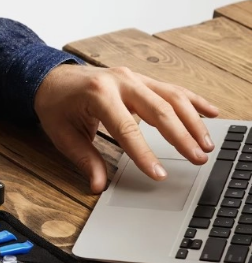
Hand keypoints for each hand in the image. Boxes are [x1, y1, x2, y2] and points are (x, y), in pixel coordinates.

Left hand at [34, 64, 218, 193]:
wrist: (51, 77)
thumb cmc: (56, 105)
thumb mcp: (63, 135)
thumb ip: (84, 160)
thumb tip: (98, 185)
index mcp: (98, 94)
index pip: (127, 129)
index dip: (144, 154)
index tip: (159, 174)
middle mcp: (121, 81)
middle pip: (159, 110)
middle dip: (181, 137)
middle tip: (197, 159)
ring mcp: (134, 77)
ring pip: (172, 97)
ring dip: (192, 121)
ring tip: (206, 144)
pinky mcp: (141, 78)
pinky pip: (172, 89)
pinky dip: (193, 101)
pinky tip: (211, 113)